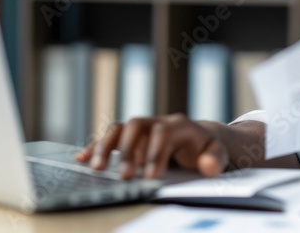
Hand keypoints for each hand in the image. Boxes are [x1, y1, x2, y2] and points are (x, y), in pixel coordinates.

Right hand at [75, 113, 227, 178]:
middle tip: (126, 176)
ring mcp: (141, 128)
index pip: (163, 133)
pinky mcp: (129, 137)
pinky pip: (109, 137)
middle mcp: (156, 122)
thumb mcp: (217, 153)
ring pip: (119, 129)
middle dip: (129, 151)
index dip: (156, 152)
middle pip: (136, 127)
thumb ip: (215, 159)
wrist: (198, 138)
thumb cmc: (205, 148)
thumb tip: (207, 166)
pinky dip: (95, 147)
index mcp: (178, 124)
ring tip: (97, 168)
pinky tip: (82, 159)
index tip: (152, 175)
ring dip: (106, 147)